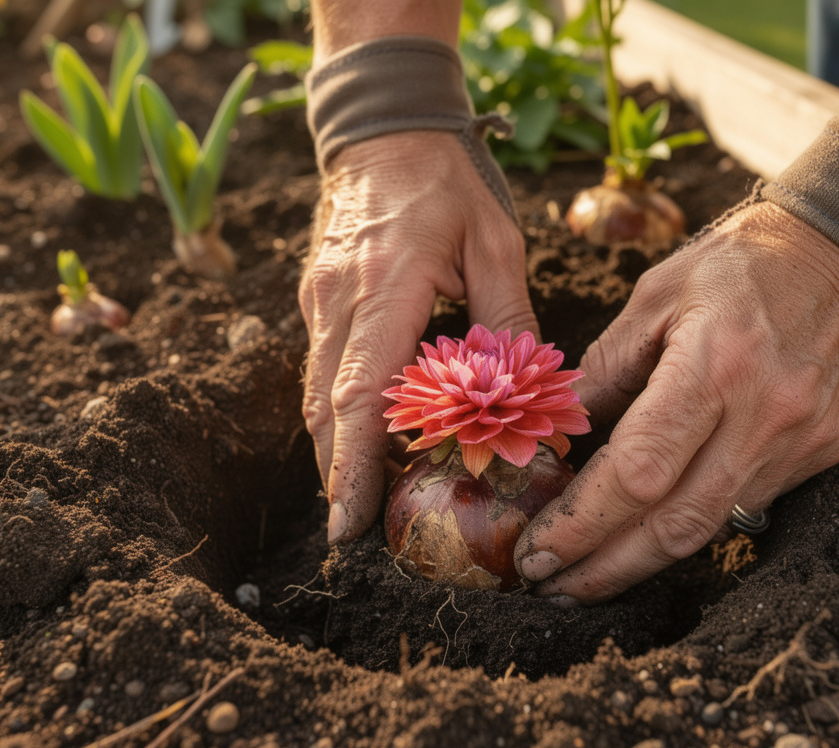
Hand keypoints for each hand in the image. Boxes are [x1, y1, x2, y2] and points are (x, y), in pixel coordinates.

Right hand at [300, 131, 537, 543]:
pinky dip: (338, 412)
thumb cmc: (447, 178)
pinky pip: (322, 367)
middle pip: (327, 407)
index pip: (361, 392)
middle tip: (356, 533)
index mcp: (387, 287)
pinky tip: (363, 440)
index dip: (354, 463)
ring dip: (335, 450)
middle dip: (338, 475)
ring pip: (316, 392)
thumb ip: (505, 318)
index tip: (350, 521)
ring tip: (359, 501)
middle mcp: (340, 300)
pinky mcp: (318, 298)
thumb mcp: (497, 241)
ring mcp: (320, 299)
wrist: (384, 124)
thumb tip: (522, 393)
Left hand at [512, 201, 838, 603]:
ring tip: (588, 570)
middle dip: (603, 568)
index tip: (537, 549)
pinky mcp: (826, 452)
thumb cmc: (746, 260)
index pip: (637, 473)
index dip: (581, 522)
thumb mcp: (657, 292)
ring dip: (643, 560)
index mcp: (714, 366)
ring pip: (711, 528)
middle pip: (674, 527)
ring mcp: (802, 441)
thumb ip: (606, 367)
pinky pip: (746, 505)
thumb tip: (563, 435)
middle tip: (548, 584)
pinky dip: (692, 523)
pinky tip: (651, 529)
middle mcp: (763, 416)